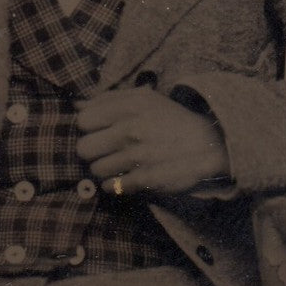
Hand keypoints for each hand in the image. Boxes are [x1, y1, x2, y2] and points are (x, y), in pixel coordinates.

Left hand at [75, 87, 229, 194]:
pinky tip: (126, 177)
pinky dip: (114, 184)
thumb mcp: (144, 99)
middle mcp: (129, 130)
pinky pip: (111, 187)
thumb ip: (109, 98)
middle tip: (106, 150)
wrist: (208, 144)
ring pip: (95, 170)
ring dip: (104, 169)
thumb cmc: (171, 119)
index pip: (83, 120)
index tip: (100, 130)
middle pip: (83, 148)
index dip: (89, 127)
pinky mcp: (145, 179)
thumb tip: (77, 103)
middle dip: (92, 150)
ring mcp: (136, 156)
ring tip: (119, 164)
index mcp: (128, 107)